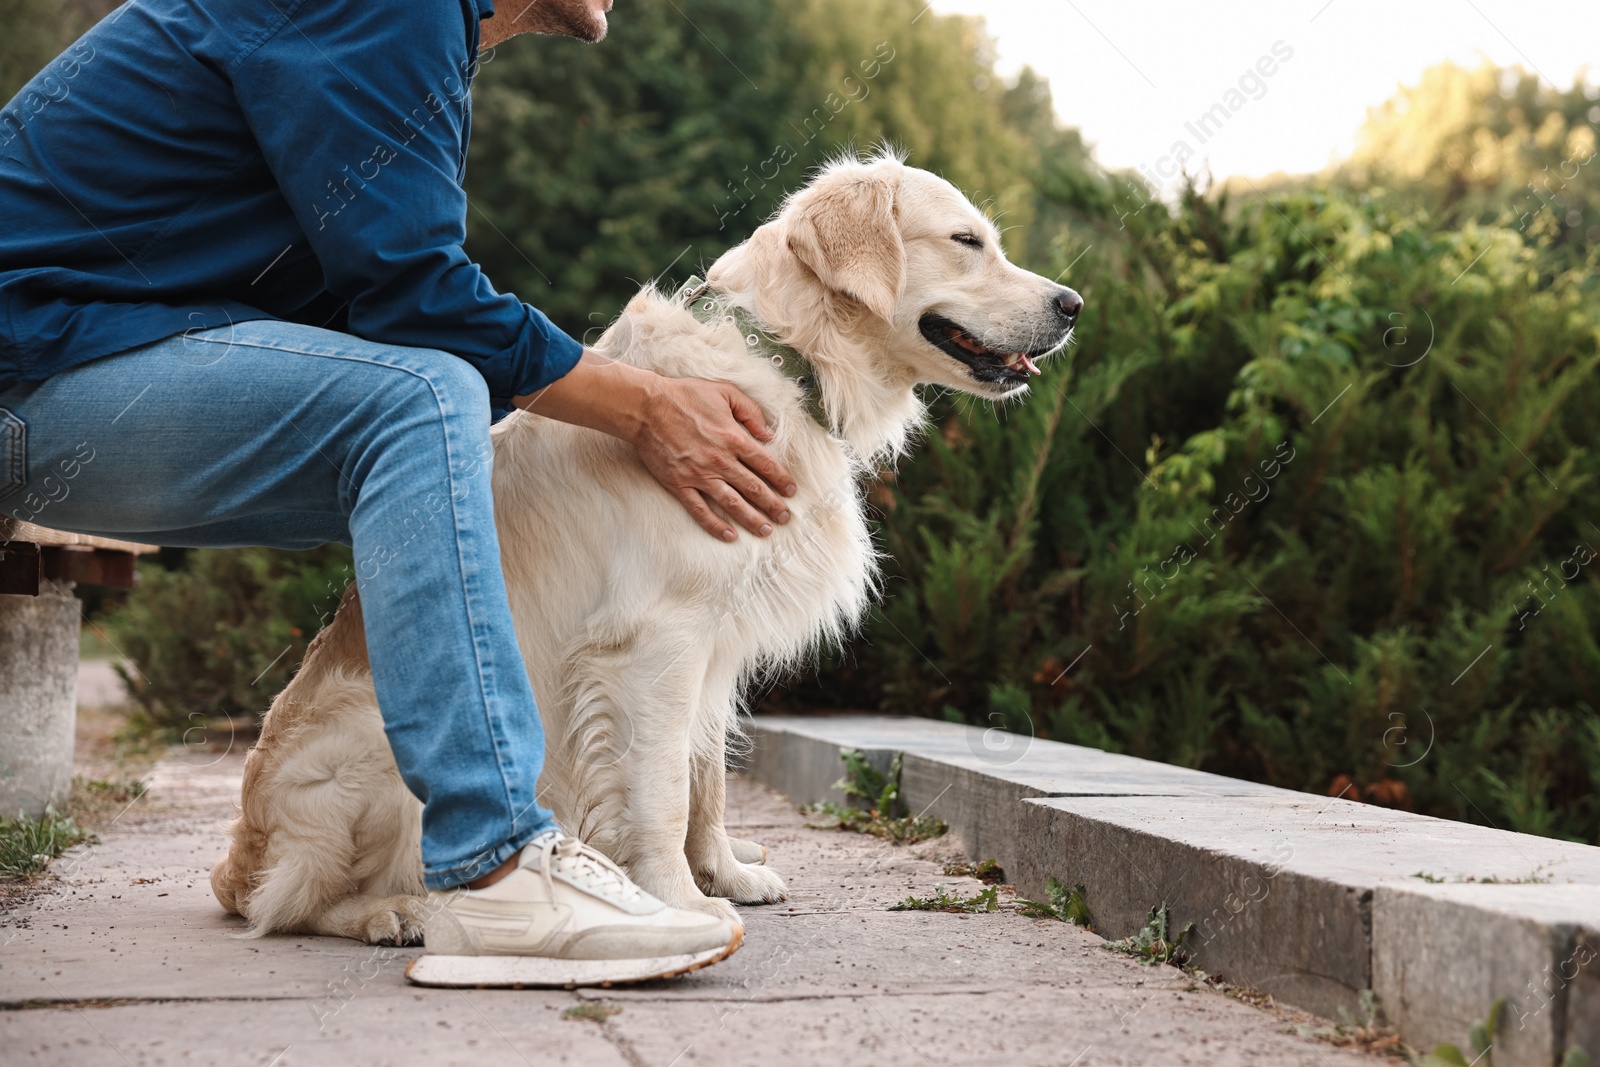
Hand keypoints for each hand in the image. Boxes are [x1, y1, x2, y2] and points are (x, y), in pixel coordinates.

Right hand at [514, 351, 797, 541]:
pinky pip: (700, 510)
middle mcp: (720, 460)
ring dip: (752, 519)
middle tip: (786, 517)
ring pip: (732, 503)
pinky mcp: (680, 485)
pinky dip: (715, 525)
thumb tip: (768, 433)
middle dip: (773, 504)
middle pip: (754, 488)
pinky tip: (730, 535)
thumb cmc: (685, 395)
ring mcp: (699, 475)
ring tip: (767, 530)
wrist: (646, 407)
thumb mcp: (724, 391)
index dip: (781, 479)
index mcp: (733, 437)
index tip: (791, 491)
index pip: (765, 464)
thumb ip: (750, 411)